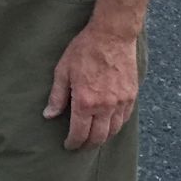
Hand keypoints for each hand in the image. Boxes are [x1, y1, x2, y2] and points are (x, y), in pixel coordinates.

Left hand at [43, 23, 137, 149]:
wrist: (112, 35)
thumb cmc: (85, 50)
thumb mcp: (63, 71)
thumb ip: (57, 96)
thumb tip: (49, 115)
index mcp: (85, 102)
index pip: (79, 133)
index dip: (73, 143)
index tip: (68, 145)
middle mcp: (105, 106)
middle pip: (98, 137)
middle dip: (88, 145)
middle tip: (81, 145)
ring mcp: (121, 102)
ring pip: (114, 131)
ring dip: (103, 138)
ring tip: (95, 138)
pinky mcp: (132, 95)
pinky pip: (125, 118)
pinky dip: (116, 126)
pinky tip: (109, 124)